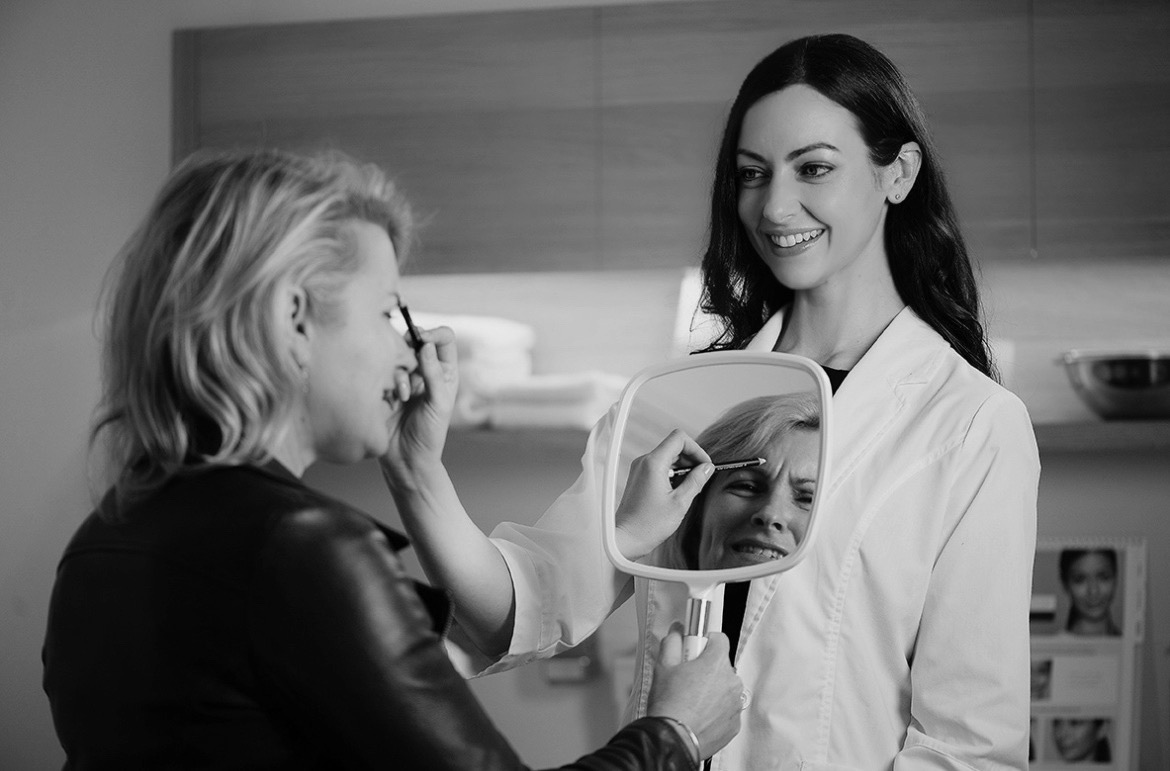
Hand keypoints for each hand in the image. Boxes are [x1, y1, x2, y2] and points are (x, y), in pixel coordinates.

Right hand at [381, 326, 457, 480]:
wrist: (405, 459)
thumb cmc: (430, 434)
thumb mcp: (438, 403)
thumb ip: (433, 373)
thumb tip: (425, 344)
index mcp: (444, 371)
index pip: (443, 338)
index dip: (433, 333)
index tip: (421, 339)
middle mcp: (424, 370)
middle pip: (415, 341)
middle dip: (409, 350)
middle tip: (406, 363)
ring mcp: (403, 377)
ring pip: (396, 355)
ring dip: (399, 373)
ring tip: (402, 397)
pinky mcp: (384, 386)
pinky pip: (381, 371)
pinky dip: (386, 383)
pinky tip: (390, 402)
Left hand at [615, 430, 711, 559]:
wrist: (626, 538)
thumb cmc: (649, 525)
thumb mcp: (680, 503)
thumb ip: (696, 481)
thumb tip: (707, 468)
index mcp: (653, 463)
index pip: (679, 438)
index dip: (696, 449)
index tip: (705, 465)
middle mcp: (644, 461)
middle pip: (673, 446)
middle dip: (691, 459)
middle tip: (701, 477)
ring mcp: (639, 468)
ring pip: (667, 456)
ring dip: (682, 467)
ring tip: (690, 487)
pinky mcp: (638, 477)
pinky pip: (659, 466)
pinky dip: (672, 473)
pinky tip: (678, 491)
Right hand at [646, 629, 742, 759]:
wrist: (672, 739)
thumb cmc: (669, 704)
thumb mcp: (663, 666)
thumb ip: (672, 642)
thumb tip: (677, 631)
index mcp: (716, 663)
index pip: (720, 639)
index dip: (706, 642)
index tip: (697, 648)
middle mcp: (731, 682)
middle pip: (722, 665)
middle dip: (707, 668)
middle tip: (688, 678)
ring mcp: (735, 704)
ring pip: (726, 688)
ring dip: (713, 690)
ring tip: (692, 700)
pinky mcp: (735, 724)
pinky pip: (728, 709)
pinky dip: (717, 710)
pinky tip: (699, 714)